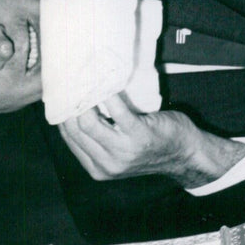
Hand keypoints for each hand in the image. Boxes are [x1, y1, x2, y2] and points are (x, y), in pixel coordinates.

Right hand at [59, 95, 244, 187]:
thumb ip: (99, 137)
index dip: (61, 113)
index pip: (68, 137)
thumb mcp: (119, 150)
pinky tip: (105, 78)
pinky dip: (107, 93)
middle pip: (74, 128)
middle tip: (67, 77)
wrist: (185, 154)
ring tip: (83, 75)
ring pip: (87, 122)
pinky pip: (115, 110)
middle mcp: (106, 164)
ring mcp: (122, 152)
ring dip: (84, 96)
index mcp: (97, 168)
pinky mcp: (138, 135)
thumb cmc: (152, 145)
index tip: (59, 91)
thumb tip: (78, 104)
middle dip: (68, 102)